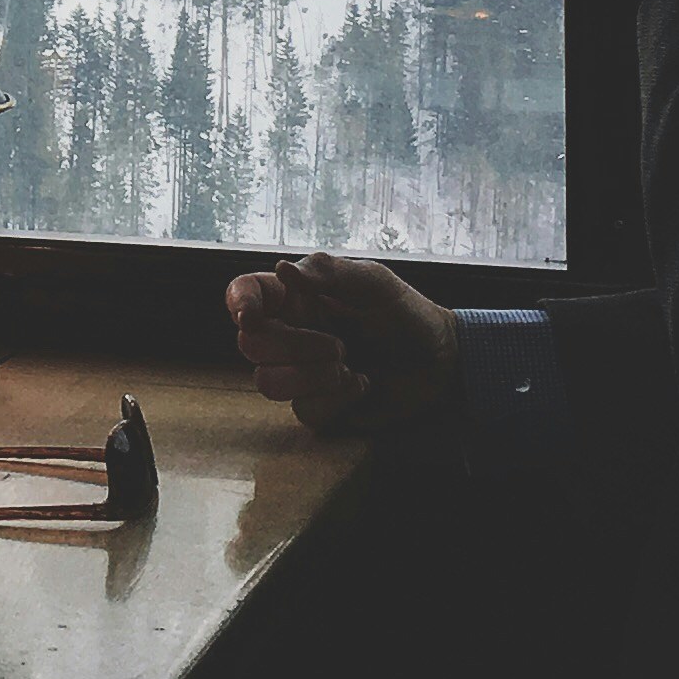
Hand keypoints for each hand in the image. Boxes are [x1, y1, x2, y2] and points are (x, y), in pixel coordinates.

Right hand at [224, 254, 461, 436]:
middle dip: (293, 347)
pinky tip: (362, 385)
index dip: (238, 302)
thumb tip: (282, 269)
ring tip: (350, 366)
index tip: (251, 316)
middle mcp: (290, 334)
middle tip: (339, 345)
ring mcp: (300, 373)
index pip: (245, 293)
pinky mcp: (318, 407)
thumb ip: (330, 272)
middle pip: (250, 344)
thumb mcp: (374, 283)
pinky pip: (303, 410)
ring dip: (312, 375)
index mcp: (296, 298)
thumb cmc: (406, 314)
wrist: (441, 362)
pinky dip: (336, 398)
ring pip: (267, 382)